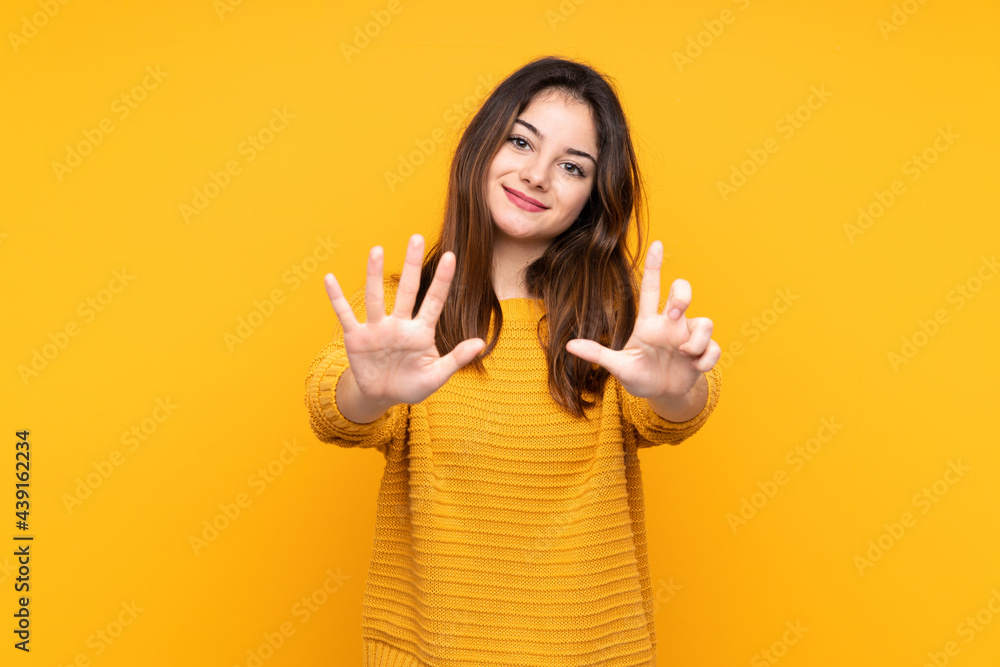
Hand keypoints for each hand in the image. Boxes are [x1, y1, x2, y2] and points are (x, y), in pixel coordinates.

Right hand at [323, 234, 486, 407]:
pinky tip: (329, 279)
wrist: (382, 397)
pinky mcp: (356, 337)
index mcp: (421, 332)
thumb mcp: (436, 376)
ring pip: (375, 297)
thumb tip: (481, 343)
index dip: (443, 281)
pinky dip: (336, 298)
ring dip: (374, 274)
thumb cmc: (412, 385)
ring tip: (377, 250)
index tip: (452, 256)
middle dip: (412, 265)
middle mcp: (399, 324)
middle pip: (408, 290)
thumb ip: (456, 359)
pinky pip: (344, 314)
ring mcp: (377, 328)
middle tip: (417, 238)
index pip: (434, 301)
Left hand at [564, 240, 720, 399]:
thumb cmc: (639, 375)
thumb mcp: (618, 366)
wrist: (660, 395)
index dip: (654, 266)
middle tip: (675, 312)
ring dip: (697, 339)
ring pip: (705, 322)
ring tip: (685, 354)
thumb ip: (598, 354)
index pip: (651, 289)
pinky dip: (707, 359)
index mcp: (649, 324)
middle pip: (683, 292)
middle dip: (683, 294)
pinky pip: (713, 348)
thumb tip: (569, 345)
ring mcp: (688, 339)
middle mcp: (671, 326)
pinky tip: (695, 368)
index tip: (657, 244)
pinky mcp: (702, 354)